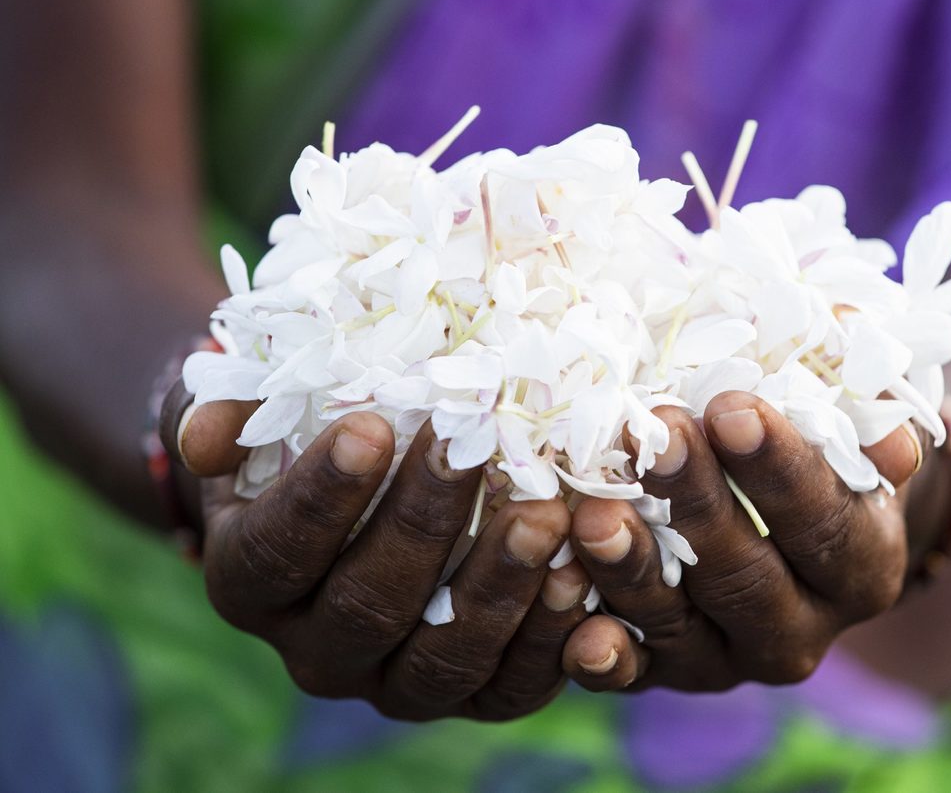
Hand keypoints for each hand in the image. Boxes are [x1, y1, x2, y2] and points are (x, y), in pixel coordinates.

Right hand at [159, 384, 591, 720]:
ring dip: (497, 587)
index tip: (372, 425)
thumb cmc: (304, 445)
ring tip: (545, 515)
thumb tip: (208, 436)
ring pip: (441, 658)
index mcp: (252, 585)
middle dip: (422, 524)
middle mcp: (316, 651)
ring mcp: (393, 682)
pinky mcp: (469, 693)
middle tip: (471, 450)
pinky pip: (508, 686)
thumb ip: (227, 422)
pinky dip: (549, 637)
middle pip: (366, 605)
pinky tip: (578, 574)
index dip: (321, 496)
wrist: (357, 505)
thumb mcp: (254, 424)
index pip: (278, 552)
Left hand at [559, 390, 928, 690]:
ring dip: (633, 571)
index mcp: (862, 570)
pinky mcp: (665, 673)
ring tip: (596, 514)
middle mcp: (801, 631)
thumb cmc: (806, 453)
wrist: (775, 527)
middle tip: (657, 436)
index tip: (732, 407)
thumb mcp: (845, 432)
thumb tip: (894, 443)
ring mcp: (728, 660)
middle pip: (748, 578)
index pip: (826, 524)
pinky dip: (606, 658)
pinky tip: (580, 635)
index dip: (780, 469)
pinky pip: (634, 674)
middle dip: (698, 505)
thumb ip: (861, 427)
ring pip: (681, 625)